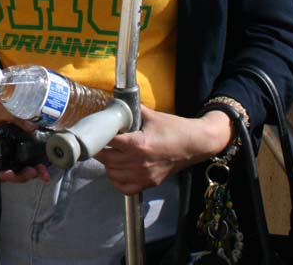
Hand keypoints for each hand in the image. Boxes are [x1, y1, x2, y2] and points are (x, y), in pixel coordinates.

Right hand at [0, 85, 49, 184]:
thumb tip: (32, 126)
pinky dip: (33, 161)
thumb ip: (15, 116)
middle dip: (21, 176)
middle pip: (6, 170)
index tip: (10, 173)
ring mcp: (7, 145)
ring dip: (30, 171)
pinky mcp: (17, 140)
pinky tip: (43, 163)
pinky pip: (24, 155)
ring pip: (17, 166)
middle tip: (34, 172)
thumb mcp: (1, 107)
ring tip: (42, 172)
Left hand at [95, 106, 231, 194]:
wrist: (195, 144)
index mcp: (138, 144)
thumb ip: (133, 111)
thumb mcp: (152, 116)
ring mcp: (144, 175)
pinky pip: (125, 188)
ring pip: (112, 174)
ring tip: (110, 155)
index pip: (108, 141)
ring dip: (108, 165)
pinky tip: (119, 171)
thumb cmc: (175, 129)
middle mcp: (139, 162)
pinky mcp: (150, 183)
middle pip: (106, 159)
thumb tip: (118, 105)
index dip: (100, 135)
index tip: (97, 132)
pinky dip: (118, 181)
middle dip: (100, 150)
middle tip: (101, 143)